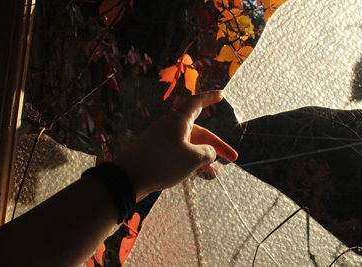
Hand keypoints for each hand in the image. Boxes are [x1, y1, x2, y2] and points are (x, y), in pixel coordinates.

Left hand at [115, 90, 237, 201]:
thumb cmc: (163, 163)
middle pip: (199, 133)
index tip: (221, 94)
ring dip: (202, 158)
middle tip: (232, 159)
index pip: (197, 103)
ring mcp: (161, 140)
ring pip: (189, 146)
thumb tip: (209, 152)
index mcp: (179, 121)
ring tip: (213, 174)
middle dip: (216, 146)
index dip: (210, 97)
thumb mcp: (193, 159)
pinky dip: (189, 162)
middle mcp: (170, 127)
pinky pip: (178, 153)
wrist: (128, 178)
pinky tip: (194, 176)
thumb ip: (207, 153)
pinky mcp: (155, 153)